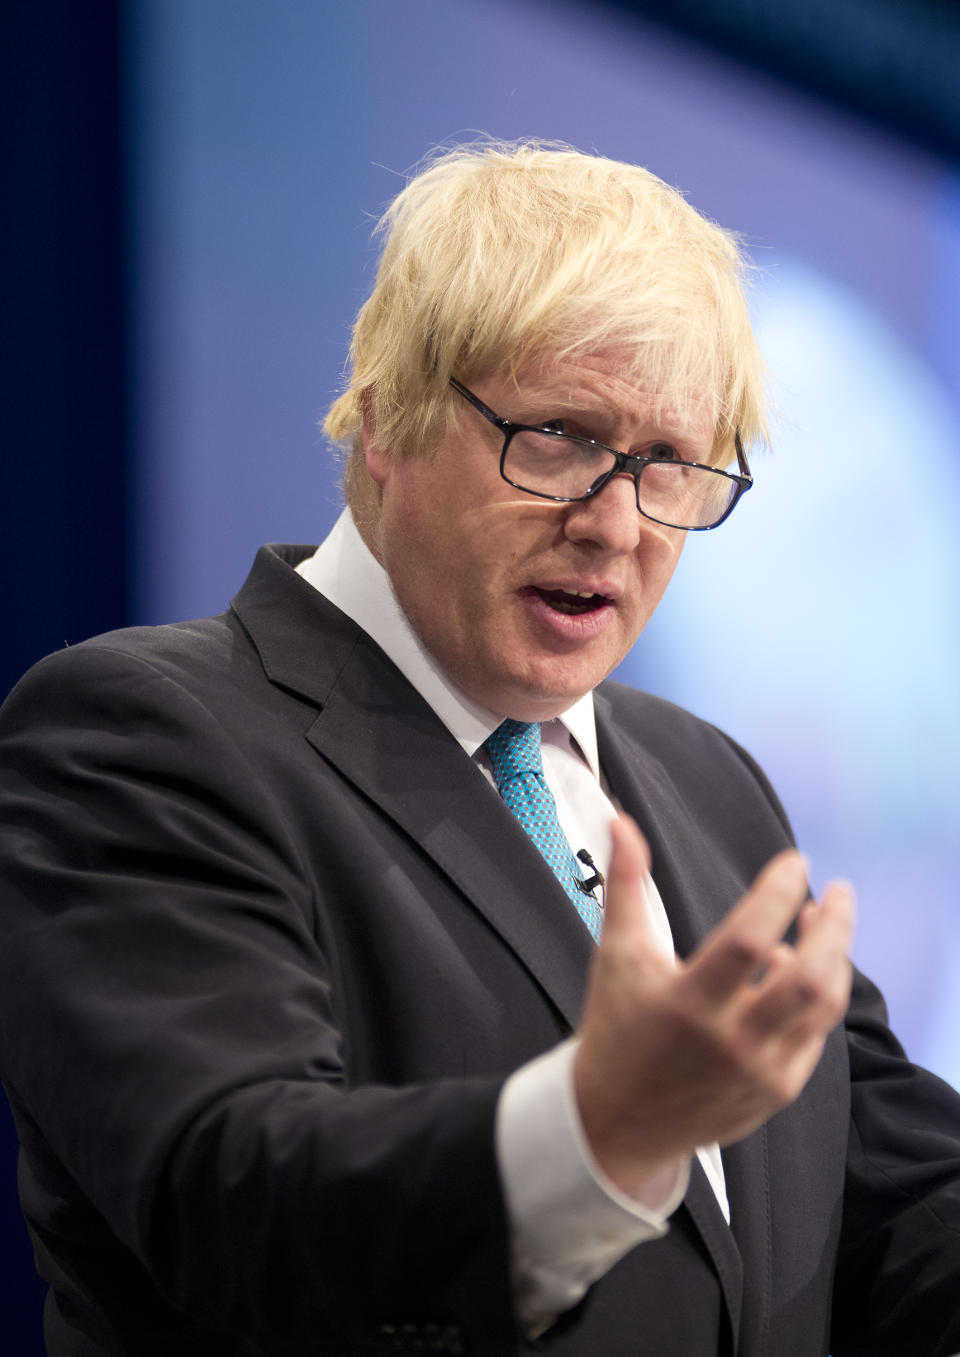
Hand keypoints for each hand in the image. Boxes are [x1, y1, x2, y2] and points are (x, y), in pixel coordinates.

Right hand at [573, 816, 854, 1194]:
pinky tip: (800, 971)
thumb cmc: (617, 1027)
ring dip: (834, 958)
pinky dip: (817, 996)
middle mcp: (729, 1041)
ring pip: (823, 1006)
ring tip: (823, 925)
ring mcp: (760, 1070)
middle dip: (835, 927)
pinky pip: (816, 1035)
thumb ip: (625, 885)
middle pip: (809, 979)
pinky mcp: (778, 1090)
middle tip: (837, 892)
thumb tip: (622, 823)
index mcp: (686, 1002)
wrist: (618, 1120)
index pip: (748, 939)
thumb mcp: (616, 954)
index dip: (778, 894)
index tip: (794, 862)